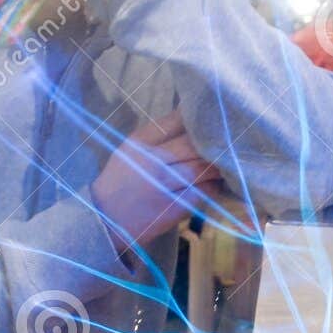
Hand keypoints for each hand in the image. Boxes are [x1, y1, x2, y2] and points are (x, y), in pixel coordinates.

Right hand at [91, 110, 222, 250]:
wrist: (105, 220)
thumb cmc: (121, 180)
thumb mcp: (131, 149)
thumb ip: (159, 132)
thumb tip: (190, 112)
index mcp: (140, 143)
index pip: (176, 122)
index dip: (197, 120)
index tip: (210, 120)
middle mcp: (152, 162)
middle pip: (193, 146)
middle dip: (212, 144)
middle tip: (227, 143)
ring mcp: (164, 186)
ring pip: (202, 169)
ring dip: (217, 166)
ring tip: (222, 163)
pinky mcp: (174, 207)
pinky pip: (204, 192)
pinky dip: (213, 186)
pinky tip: (214, 183)